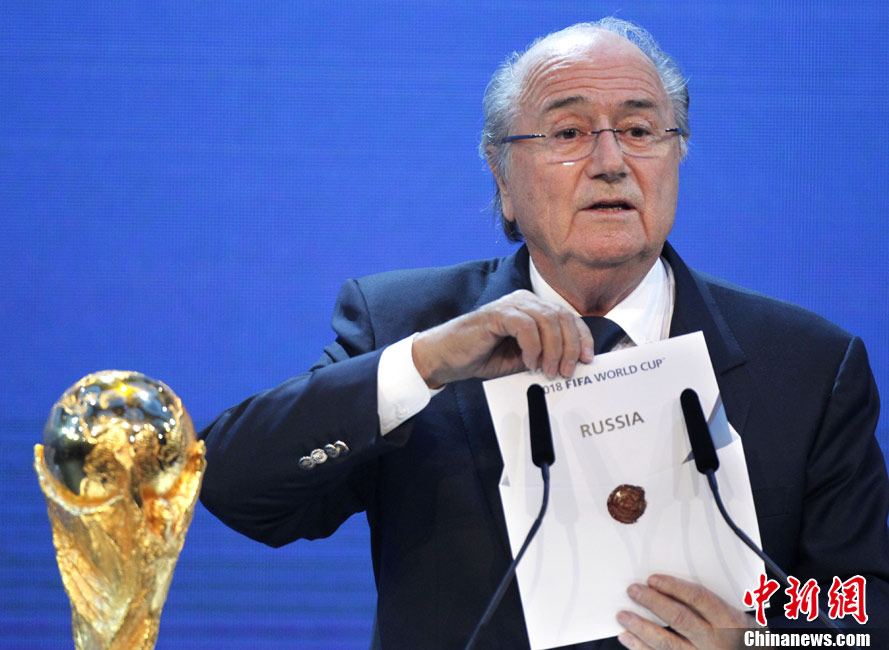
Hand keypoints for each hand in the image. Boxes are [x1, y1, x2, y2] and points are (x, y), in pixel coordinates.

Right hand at [411, 289, 594, 387]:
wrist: (447, 357)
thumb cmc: (483, 356)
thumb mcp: (523, 359)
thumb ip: (545, 356)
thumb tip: (572, 364)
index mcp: (533, 308)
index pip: (568, 317)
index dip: (582, 338)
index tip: (588, 359)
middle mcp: (524, 301)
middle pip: (562, 317)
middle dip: (570, 347)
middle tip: (566, 371)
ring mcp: (510, 305)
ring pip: (547, 320)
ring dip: (553, 350)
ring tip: (548, 371)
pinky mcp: (497, 314)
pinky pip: (525, 326)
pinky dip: (532, 347)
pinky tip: (528, 363)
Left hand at [617, 574, 756, 649]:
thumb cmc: (744, 638)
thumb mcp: (740, 616)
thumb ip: (712, 603)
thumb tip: (672, 585)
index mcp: (730, 621)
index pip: (699, 599)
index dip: (674, 587)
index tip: (653, 578)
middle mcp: (717, 641)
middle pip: (680, 619)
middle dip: (653, 603)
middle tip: (633, 590)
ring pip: (668, 643)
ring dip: (641, 628)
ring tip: (623, 615)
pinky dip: (642, 649)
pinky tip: (628, 638)